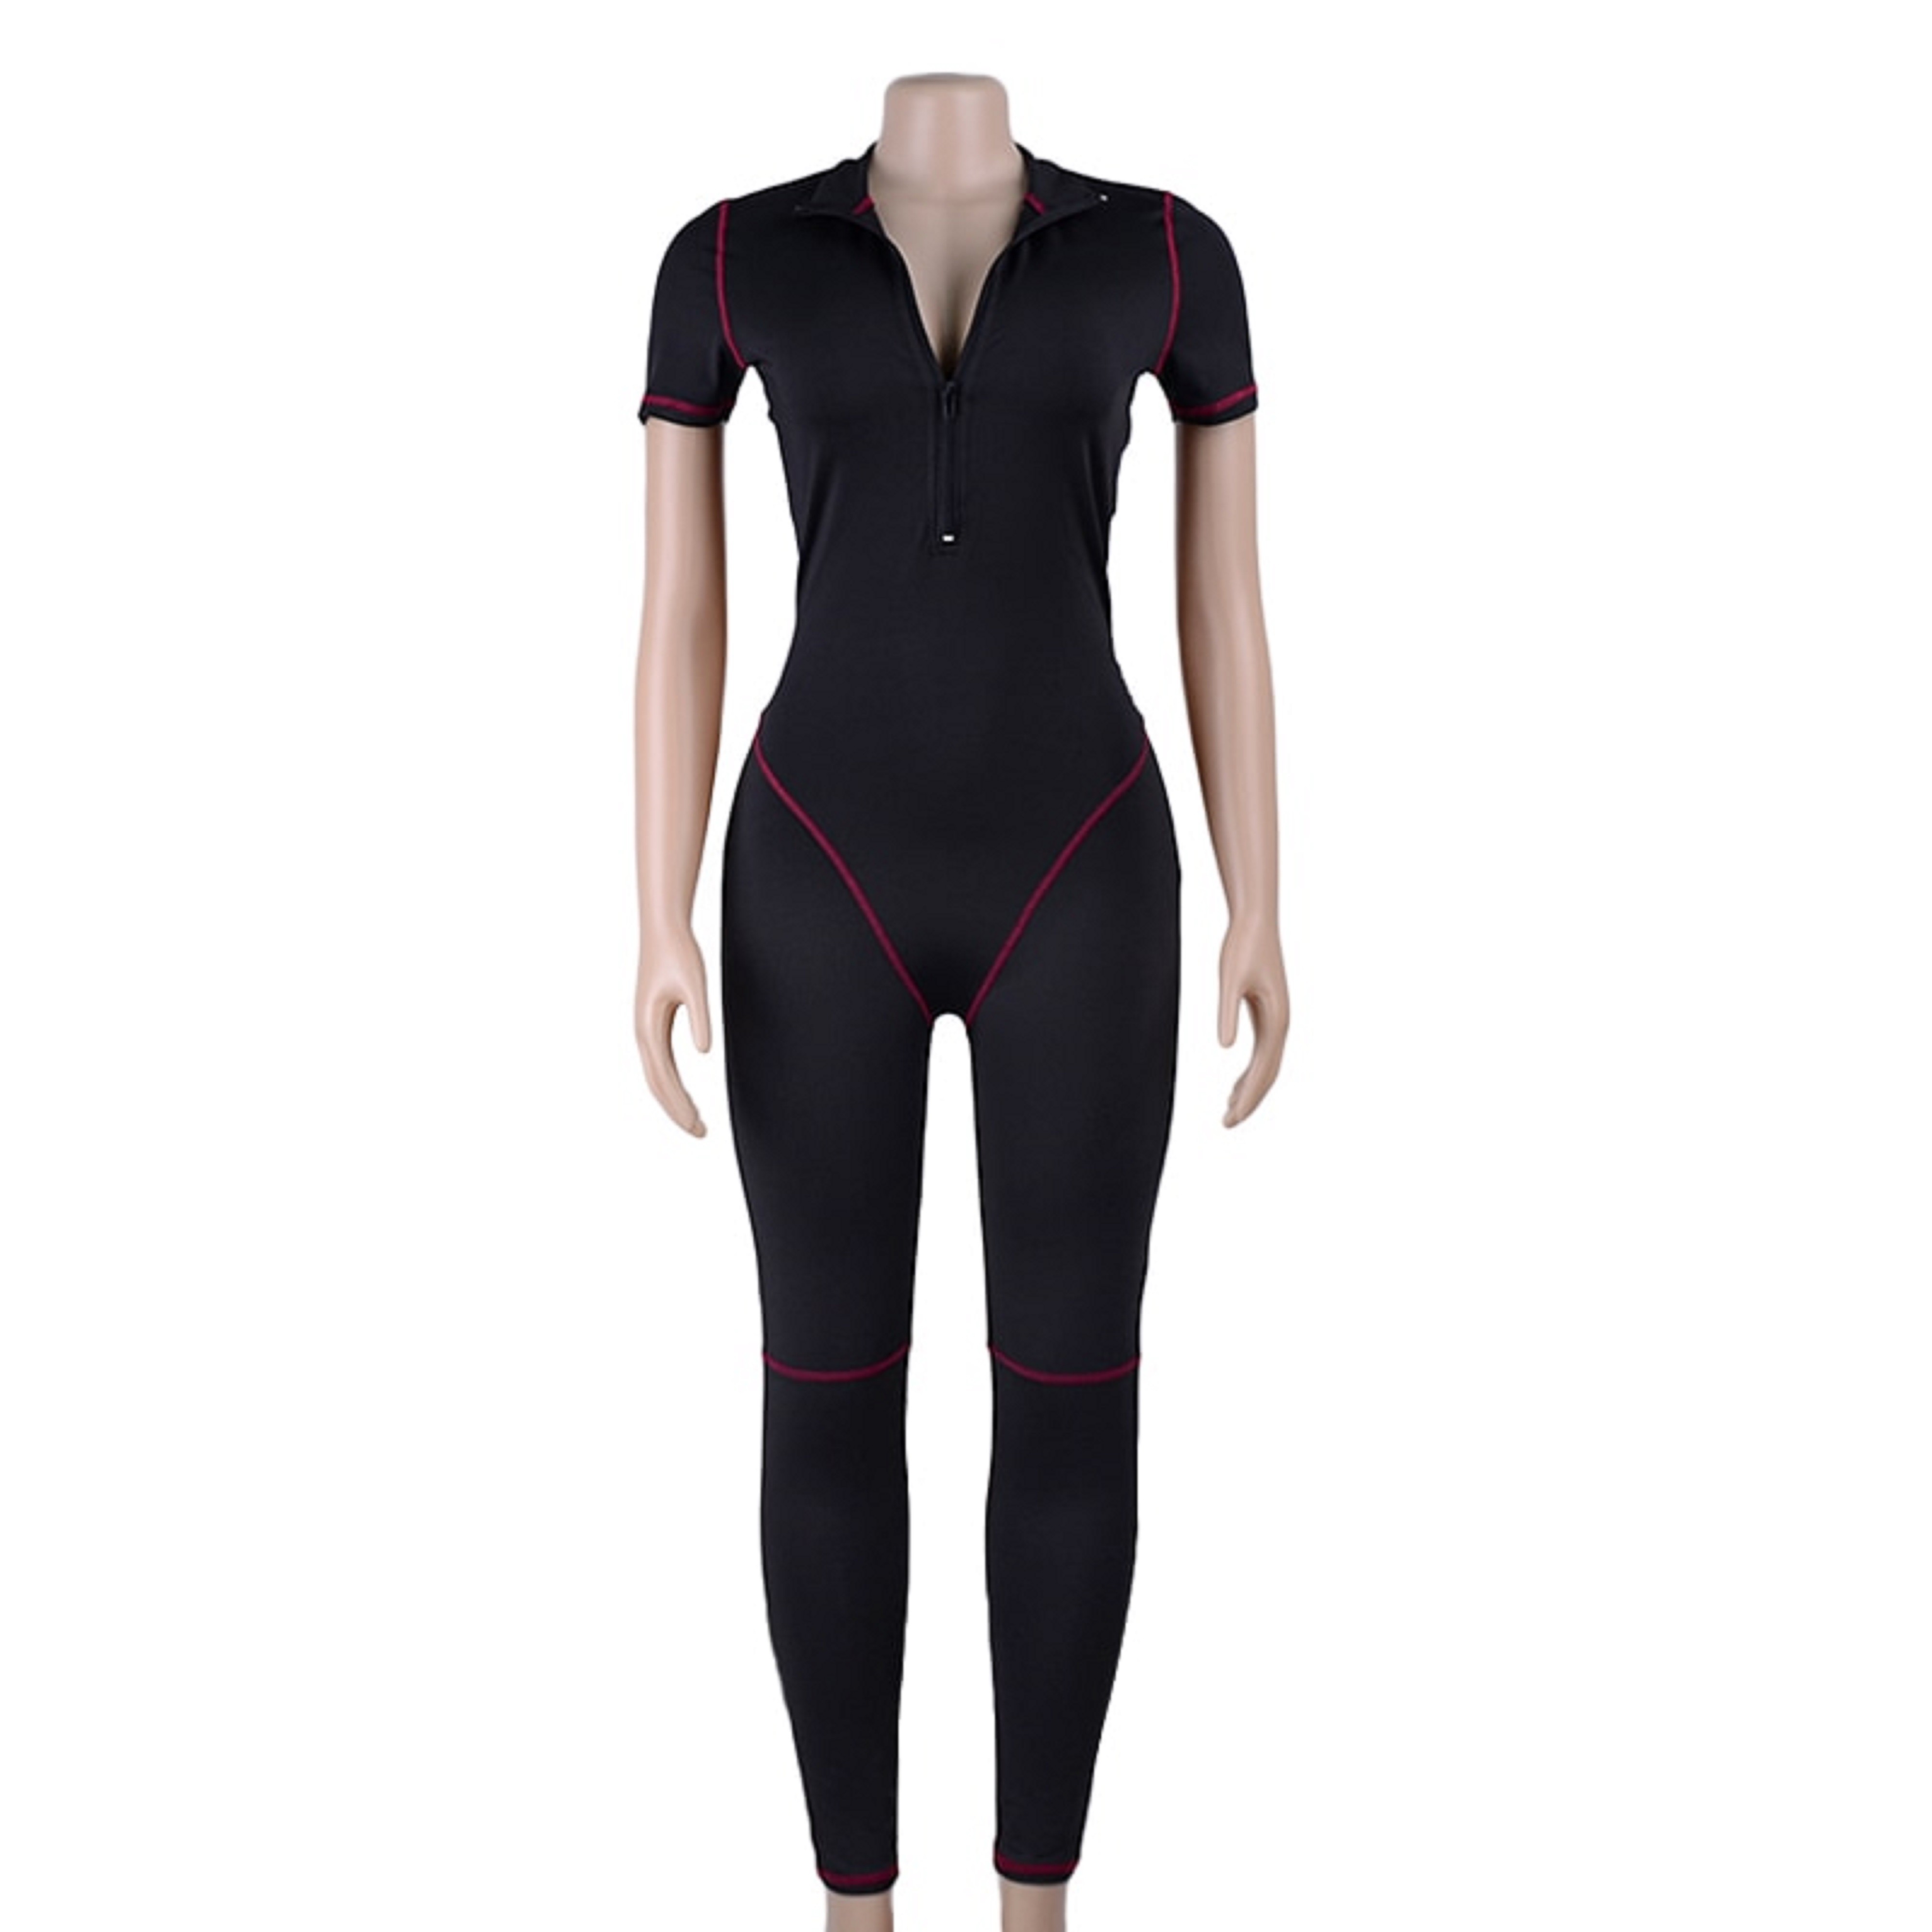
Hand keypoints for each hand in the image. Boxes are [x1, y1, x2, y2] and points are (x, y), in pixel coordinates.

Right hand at [634, 921, 713, 1136]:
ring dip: (673, 1100)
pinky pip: (659, 1063)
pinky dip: (670, 1083)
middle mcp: (642, 1032)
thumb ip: (699, 1018)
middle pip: (657, 1085)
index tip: (698, 1126)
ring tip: (695, 1120)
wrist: (663, 930)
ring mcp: (645, 1029)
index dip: (680, 1106)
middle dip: (677, 1111)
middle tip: (701, 1133)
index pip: (664, 1080)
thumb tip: (703, 1052)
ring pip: (656, 1076)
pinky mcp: (652, 1023)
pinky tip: (682, 1092)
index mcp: (649, 1027)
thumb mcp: (695, 985)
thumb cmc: (679, 954)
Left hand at [1217, 915, 1287, 1125]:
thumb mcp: (1229, 980)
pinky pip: (1263, 1052)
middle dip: (1250, 1101)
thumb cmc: (1242, 947)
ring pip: (1267, 1065)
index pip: (1263, 1071)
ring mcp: (1277, 1019)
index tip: (1230, 1119)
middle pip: (1268, 1074)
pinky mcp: (1268, 1013)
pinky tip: (1236, 1083)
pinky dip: (1251, 1072)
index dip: (1247, 1098)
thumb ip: (1228, 1013)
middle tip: (1227, 1124)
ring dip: (1251, 1089)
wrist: (1255, 922)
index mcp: (1276, 1021)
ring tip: (1230, 1111)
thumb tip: (1225, 1047)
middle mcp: (1281, 1024)